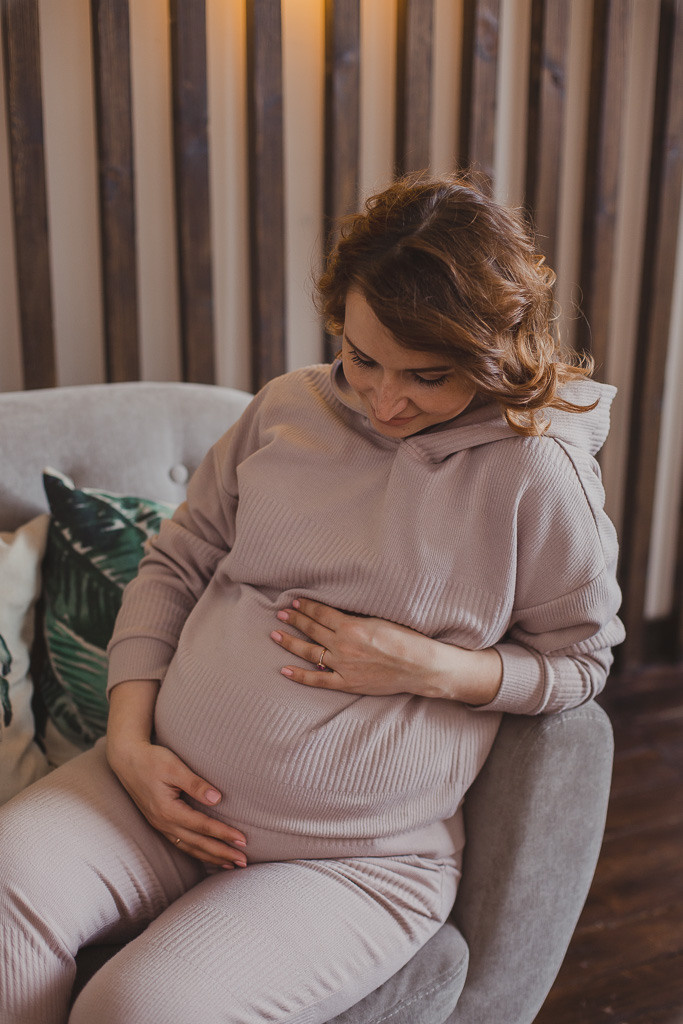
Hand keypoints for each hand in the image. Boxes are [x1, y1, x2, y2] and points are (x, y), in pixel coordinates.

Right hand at [106, 738, 247, 869]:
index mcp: (168, 810)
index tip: (242, 840)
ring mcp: (160, 825)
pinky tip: (208, 855)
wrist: (127, 759)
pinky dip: (197, 852)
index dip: (223, 834)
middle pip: (197, 844)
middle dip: (221, 853)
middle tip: (243, 862)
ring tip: (230, 864)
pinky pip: (181, 843)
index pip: (202, 826)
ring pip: (189, 847)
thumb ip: (195, 784)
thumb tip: (217, 799)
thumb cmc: (152, 760)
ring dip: (211, 857)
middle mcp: (163, 823)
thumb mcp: (174, 767)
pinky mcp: (160, 823)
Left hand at [270, 598, 447, 697]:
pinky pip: (317, 680)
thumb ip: (355, 618)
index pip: (321, 613)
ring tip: (275, 634)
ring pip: (309, 652)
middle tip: (280, 613)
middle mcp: (343, 645)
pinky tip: (284, 669)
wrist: (420, 667)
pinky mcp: (347, 683)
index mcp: (351, 626)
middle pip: (311, 629)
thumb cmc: (406, 639)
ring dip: (290, 642)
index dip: (306, 606)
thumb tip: (336, 613)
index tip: (295, 601)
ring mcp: (343, 666)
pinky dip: (299, 675)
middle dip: (294, 619)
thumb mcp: (379, 619)